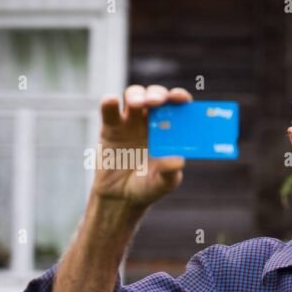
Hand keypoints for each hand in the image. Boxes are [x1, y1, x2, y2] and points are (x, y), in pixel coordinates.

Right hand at [91, 84, 191, 207]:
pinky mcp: (110, 128)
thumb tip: (179, 160)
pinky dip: (110, 103)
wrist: (121, 197)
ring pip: (133, 97)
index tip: (182, 99)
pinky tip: (112, 101)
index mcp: (169, 130)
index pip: (176, 107)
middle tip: (158, 101)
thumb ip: (170, 173)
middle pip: (154, 96)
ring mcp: (129, 122)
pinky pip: (109, 111)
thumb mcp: (163, 183)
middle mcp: (150, 121)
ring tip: (138, 103)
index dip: (180, 98)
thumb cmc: (148, 186)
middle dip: (157, 94)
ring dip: (137, 95)